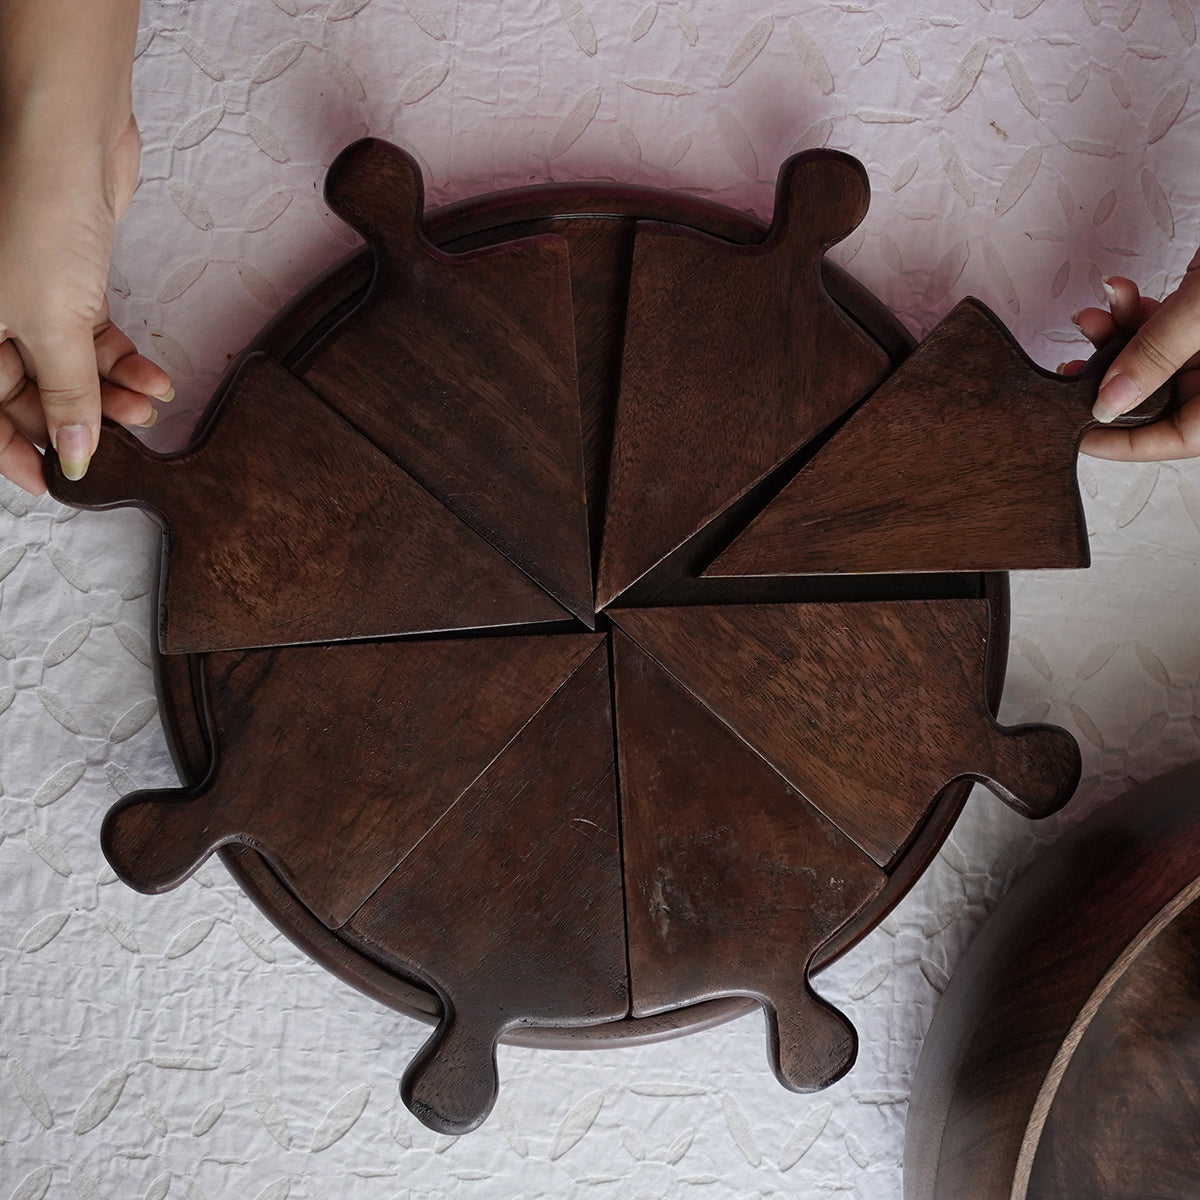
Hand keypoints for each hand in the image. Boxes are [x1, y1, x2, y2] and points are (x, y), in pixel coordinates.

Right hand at [0, 113, 171, 493]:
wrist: (62, 136)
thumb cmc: (31, 217)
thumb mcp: (48, 323)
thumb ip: (65, 394)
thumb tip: (72, 453)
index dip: (12, 450)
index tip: (54, 481)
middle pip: (25, 391)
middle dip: (78, 417)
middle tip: (121, 438)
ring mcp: (23, 296)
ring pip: (65, 366)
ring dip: (110, 392)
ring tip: (149, 407)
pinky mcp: (64, 279)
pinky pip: (90, 336)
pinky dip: (123, 360)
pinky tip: (156, 380)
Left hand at [1071, 253, 1199, 460]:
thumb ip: (1157, 355)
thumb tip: (1108, 405)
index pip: (1183, 438)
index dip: (1128, 442)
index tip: (1079, 435)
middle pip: (1162, 399)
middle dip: (1113, 380)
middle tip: (1073, 372)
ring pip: (1154, 359)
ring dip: (1115, 339)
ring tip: (1091, 318)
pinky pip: (1163, 325)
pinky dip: (1135, 311)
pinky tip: (1117, 290)